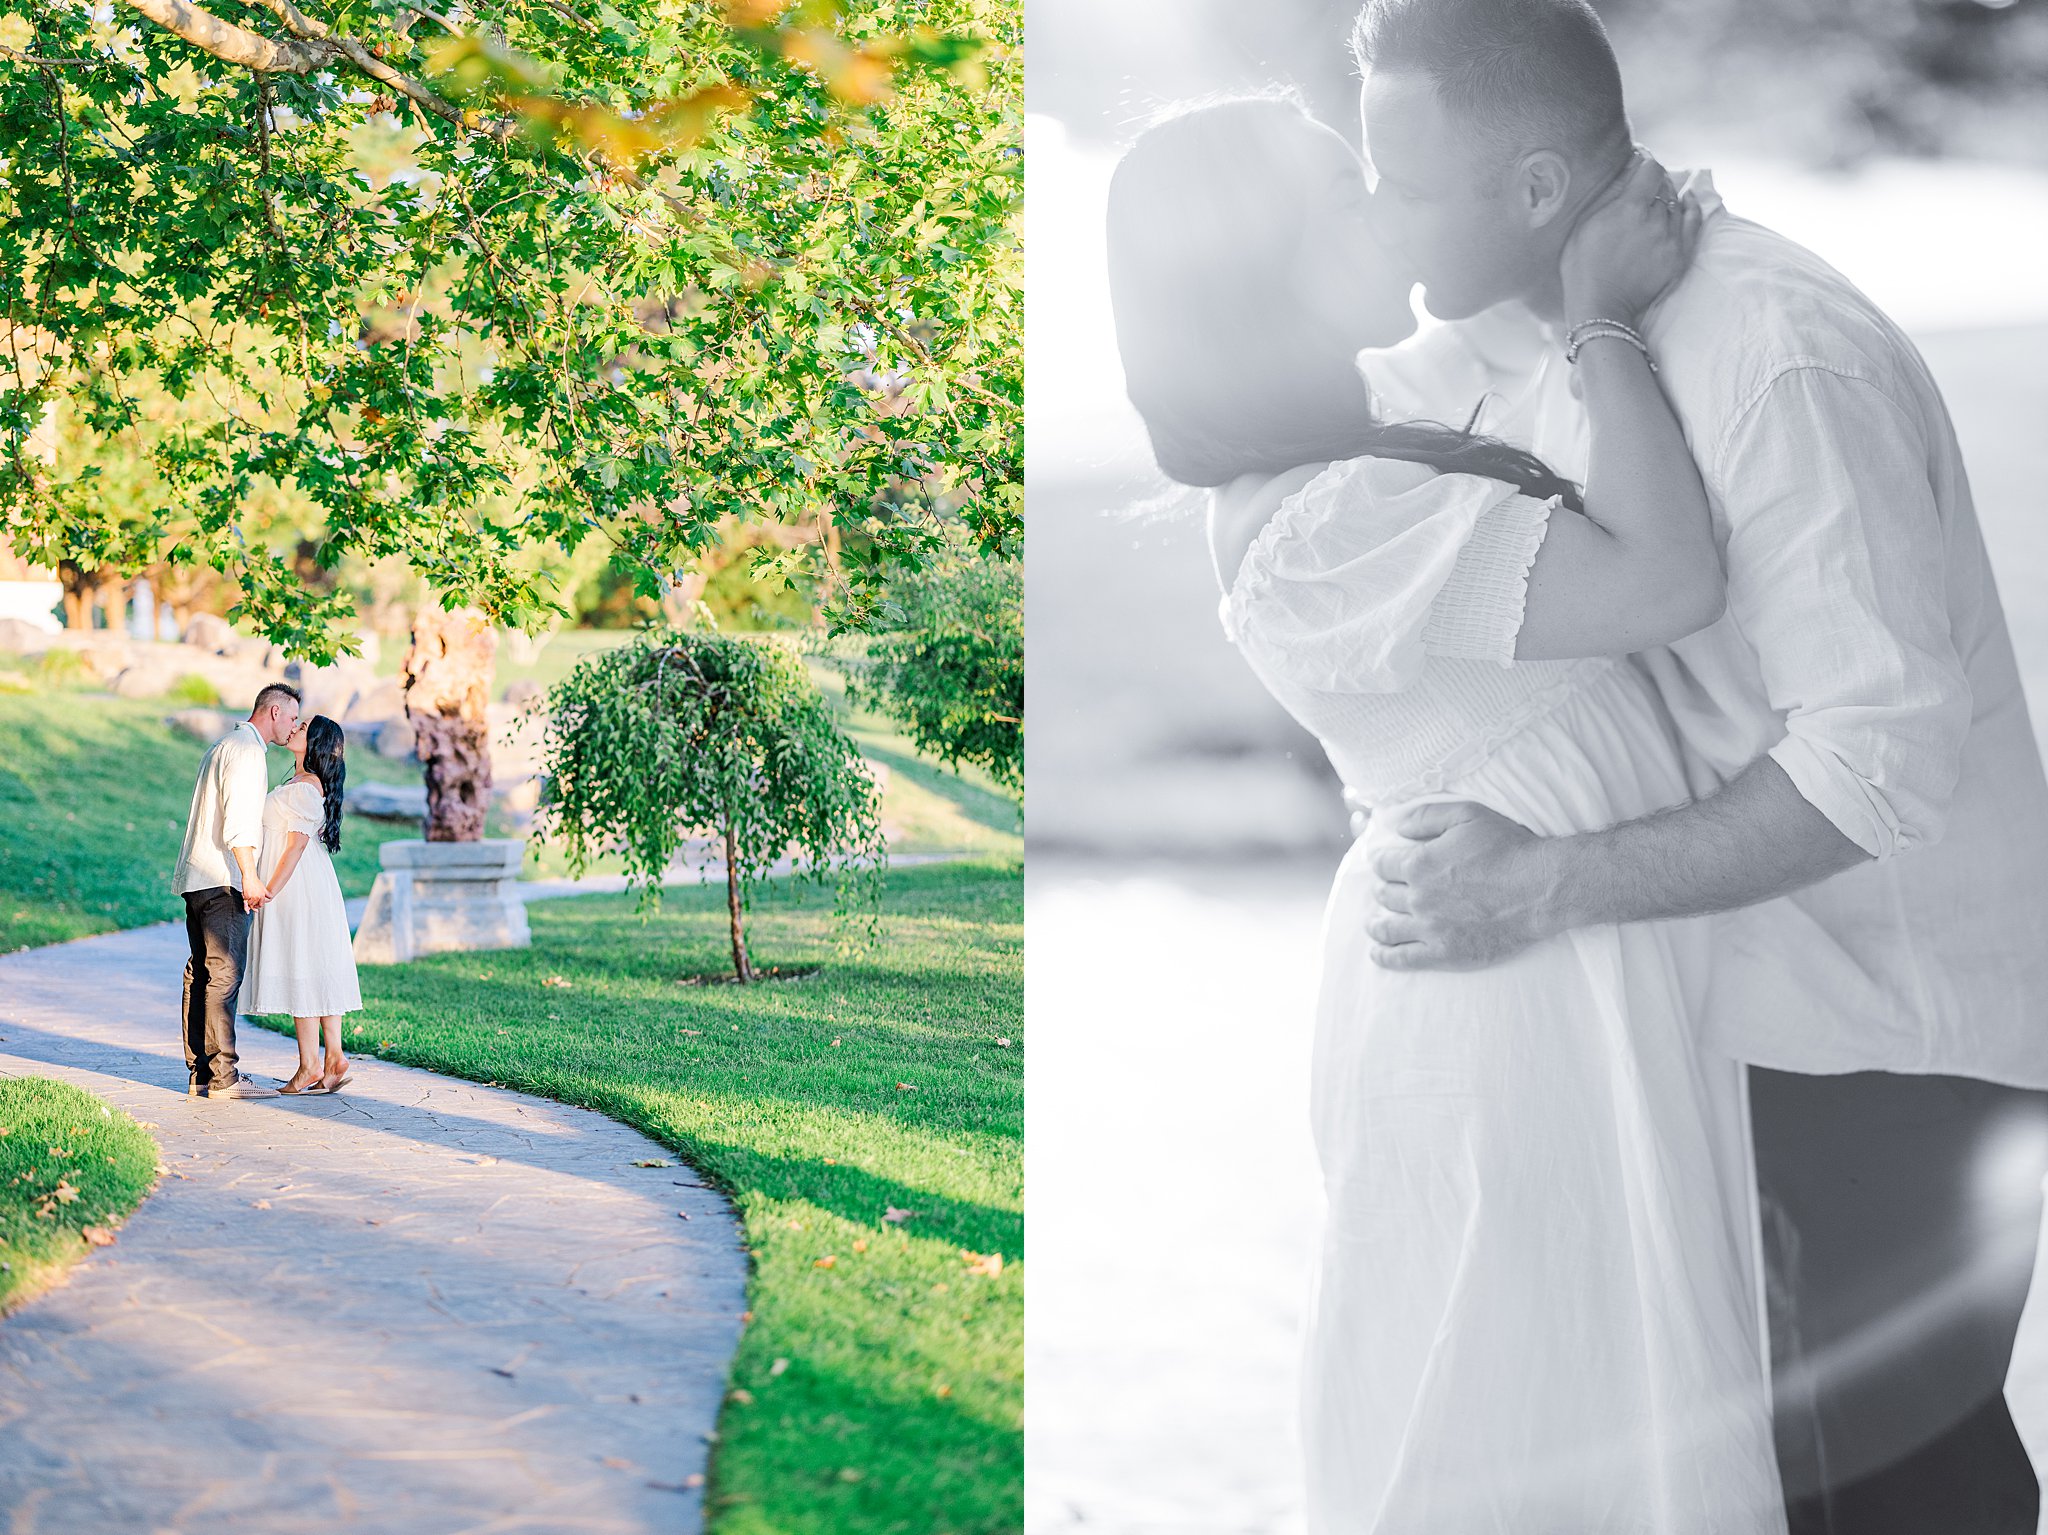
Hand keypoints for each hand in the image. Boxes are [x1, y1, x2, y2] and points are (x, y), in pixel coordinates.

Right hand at [242, 877, 268, 912]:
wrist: (250, 877)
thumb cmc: (256, 882)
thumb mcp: (264, 888)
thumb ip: (267, 894)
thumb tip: (270, 897)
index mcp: (262, 895)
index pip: (261, 904)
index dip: (259, 906)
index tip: (257, 905)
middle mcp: (257, 896)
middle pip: (255, 905)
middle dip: (253, 905)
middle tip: (252, 902)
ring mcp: (252, 896)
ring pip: (250, 903)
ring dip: (249, 902)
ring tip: (249, 897)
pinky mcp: (246, 895)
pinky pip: (245, 900)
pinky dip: (245, 898)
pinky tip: (246, 894)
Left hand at [1364, 803, 1555, 970]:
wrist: (1540, 889)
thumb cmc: (1508, 848)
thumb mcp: (1467, 815)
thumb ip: (1426, 817)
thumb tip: (1396, 826)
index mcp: (1419, 863)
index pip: (1383, 864)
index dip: (1381, 861)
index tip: (1382, 863)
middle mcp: (1418, 897)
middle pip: (1384, 895)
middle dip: (1382, 890)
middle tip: (1384, 891)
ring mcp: (1430, 927)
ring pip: (1387, 928)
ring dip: (1375, 924)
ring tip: (1373, 924)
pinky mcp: (1445, 953)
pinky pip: (1403, 958)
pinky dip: (1385, 957)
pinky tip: (1378, 954)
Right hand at [1560, 150, 1701, 329]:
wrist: (1601, 308)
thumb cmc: (1582, 268)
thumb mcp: (1584, 226)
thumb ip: (1608, 195)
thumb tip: (1628, 169)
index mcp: (1630, 208)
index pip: (1651, 169)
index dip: (1644, 165)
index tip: (1637, 168)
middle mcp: (1655, 219)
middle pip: (1664, 186)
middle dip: (1653, 184)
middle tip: (1640, 189)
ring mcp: (1670, 238)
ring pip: (1676, 203)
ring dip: (1666, 198)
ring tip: (1652, 203)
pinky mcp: (1679, 255)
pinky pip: (1692, 221)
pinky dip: (1690, 207)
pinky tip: (1687, 199)